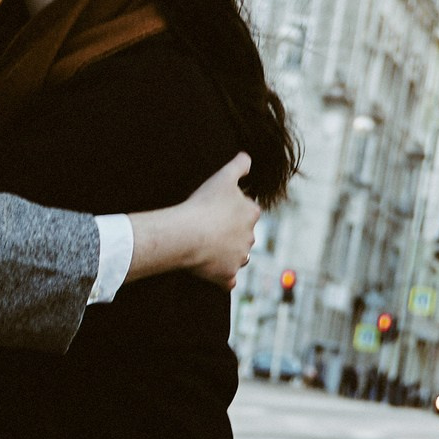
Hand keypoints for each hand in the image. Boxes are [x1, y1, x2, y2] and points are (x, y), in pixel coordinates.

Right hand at [126, 151, 259, 288]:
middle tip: (210, 227)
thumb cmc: (204, 204)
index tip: (218, 209)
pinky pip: (228, 280)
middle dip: (232, 233)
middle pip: (244, 235)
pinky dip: (222, 277)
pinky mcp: (227, 277)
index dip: (234, 209)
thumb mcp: (223, 176)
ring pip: (238, 257)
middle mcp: (250, 238)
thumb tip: (248, 157)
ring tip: (208, 247)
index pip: (249, 211)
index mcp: (251, 214)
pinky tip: (211, 271)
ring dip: (228, 254)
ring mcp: (239, 259)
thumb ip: (239, 165)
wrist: (187, 235)